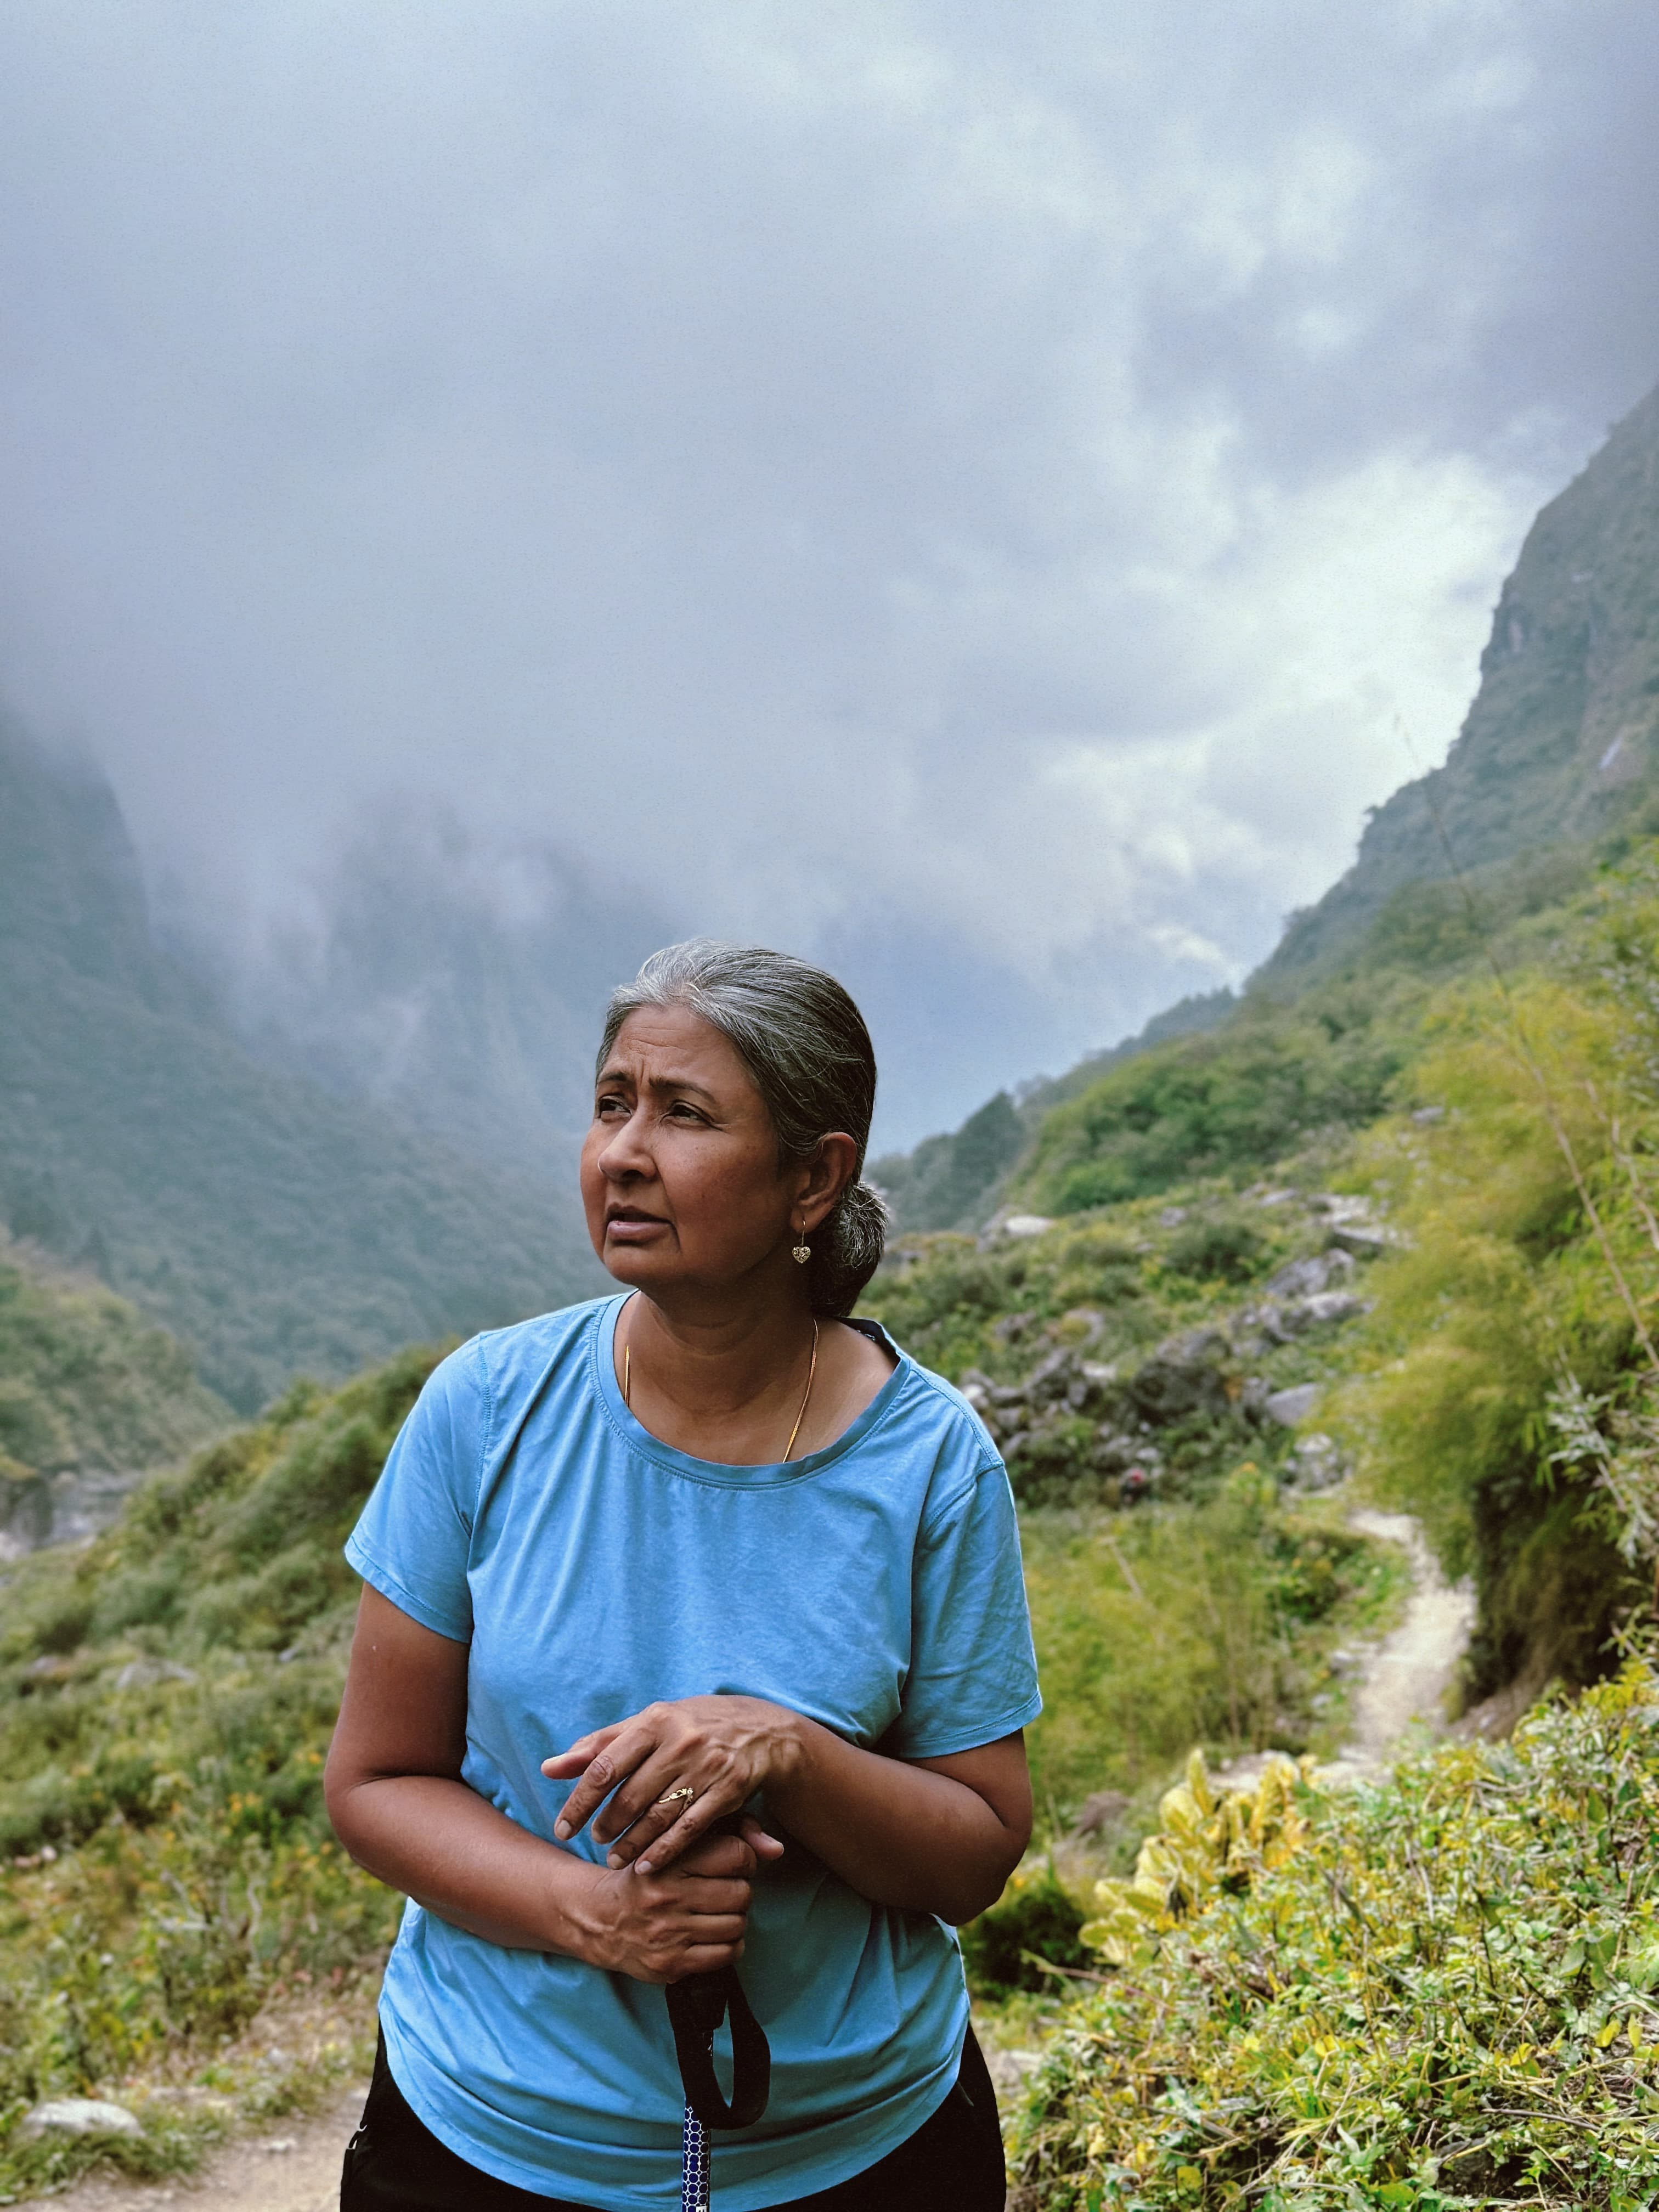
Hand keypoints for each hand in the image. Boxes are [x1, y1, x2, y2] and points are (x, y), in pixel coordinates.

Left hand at [542, 1695, 798, 1872]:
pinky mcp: (729, 1789)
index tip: (562, 1828)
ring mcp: (707, 1765)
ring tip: (615, 1860)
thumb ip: (599, 1746)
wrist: (761, 1729)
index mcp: (654, 1720)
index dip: (579, 1802)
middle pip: (630, 1795)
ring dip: (632, 1844)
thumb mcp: (646, 1725)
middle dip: (607, 1826)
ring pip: (658, 1816)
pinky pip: (690, 1827)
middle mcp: (680, 1740)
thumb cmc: (689, 1726)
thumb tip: (550, 1768)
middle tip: (594, 1843)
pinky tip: (646, 1865)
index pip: (604, 1766)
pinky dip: (665, 1851)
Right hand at [572, 1828, 766, 1984]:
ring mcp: (669, 1933)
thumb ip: (729, 1835)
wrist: (599, 1918)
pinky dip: (729, 1946)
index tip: (732, 1864)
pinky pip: (726, 1955)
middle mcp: (668, 1896)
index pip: (736, 1855)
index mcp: (669, 1860)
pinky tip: (714, 1936)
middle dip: (740, 1891)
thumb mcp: (675, 1845)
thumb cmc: (649, 1876)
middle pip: (741, 1893)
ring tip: (717, 1913)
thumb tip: (777, 1849)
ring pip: (737, 1925)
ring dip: (735, 1919)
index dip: (744, 1859)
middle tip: (725, 1892)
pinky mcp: (671, 1964)